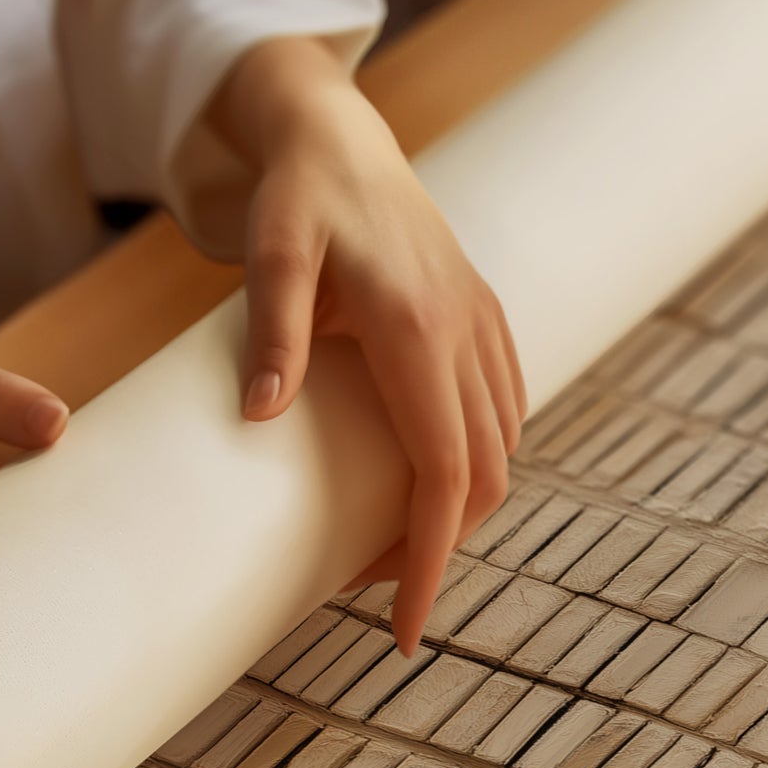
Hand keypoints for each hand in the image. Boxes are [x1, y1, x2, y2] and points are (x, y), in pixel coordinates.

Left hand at [205, 39, 526, 654]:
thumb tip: (262, 417)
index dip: (430, 561)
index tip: (404, 629)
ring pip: (501, 450)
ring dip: (458, 509)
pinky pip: (505, 411)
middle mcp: (465, 332)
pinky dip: (477, 462)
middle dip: (440, 549)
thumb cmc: (297, 196)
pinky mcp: (485, 320)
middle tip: (374, 587)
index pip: (442, 472)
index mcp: (415, 327)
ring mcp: (484, 326)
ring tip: (393, 541)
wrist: (342, 137)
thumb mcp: (269, 252)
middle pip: (482, 477)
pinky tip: (432, 476)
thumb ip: (272, 331)